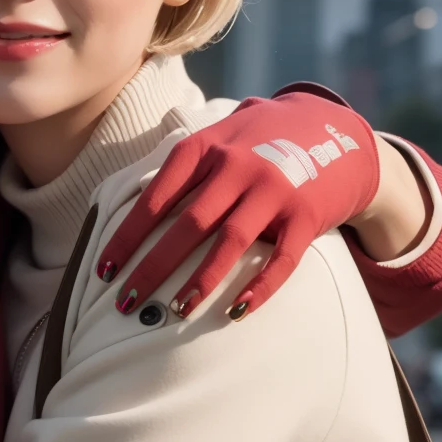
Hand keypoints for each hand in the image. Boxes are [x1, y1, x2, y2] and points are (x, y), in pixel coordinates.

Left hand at [95, 87, 381, 319]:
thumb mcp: (220, 136)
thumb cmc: (261, 142)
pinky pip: (281, 259)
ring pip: (230, 242)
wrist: (335, 131)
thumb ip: (183, 164)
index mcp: (207, 147)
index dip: (128, 236)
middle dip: (152, 267)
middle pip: (187, 224)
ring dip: (200, 280)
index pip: (157, 196)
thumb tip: (129, 204)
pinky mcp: (306, 214)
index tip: (105, 271)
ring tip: (176, 310)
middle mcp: (239, 165)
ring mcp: (275, 188)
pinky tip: (237, 311)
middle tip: (127, 303)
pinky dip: (260, 287)